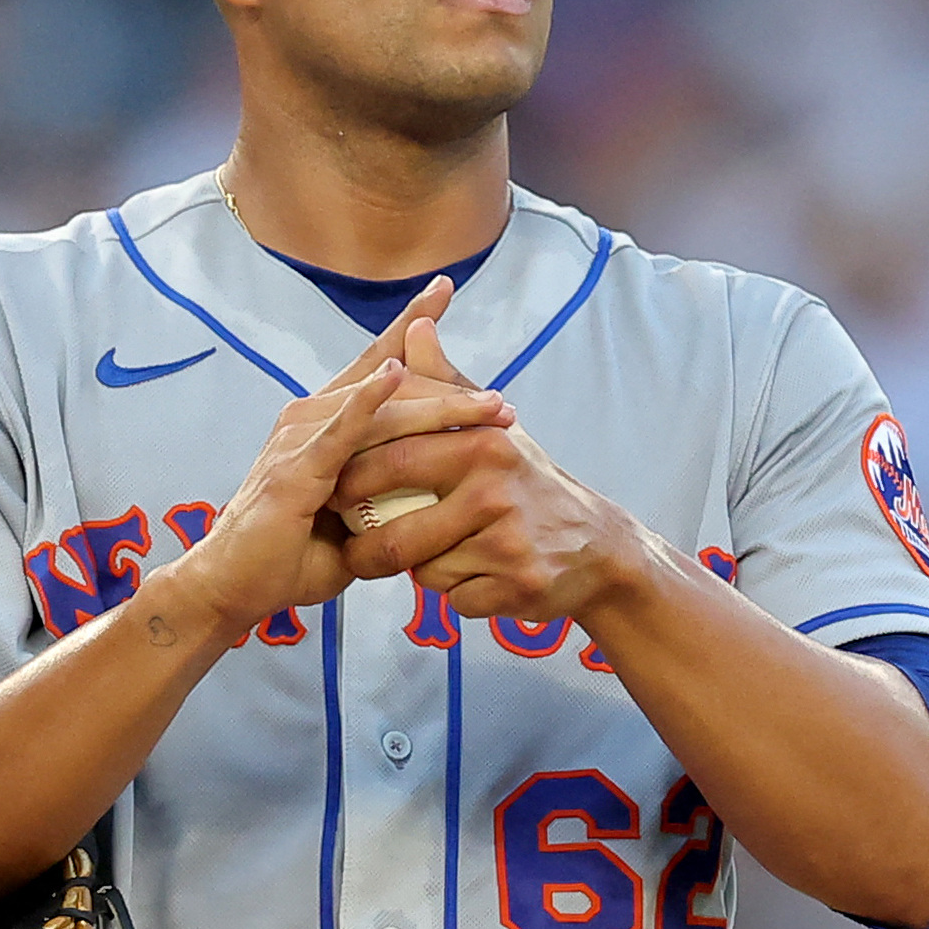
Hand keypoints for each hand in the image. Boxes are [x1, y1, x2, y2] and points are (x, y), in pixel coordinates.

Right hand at [156, 284, 514, 632]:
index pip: (375, 364)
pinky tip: (396, 377)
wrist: (233, 587)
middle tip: (502, 397)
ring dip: (435, 402)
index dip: (409, 325)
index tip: (444, 289)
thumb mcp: (355, 518)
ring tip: (487, 406)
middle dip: (450, 385)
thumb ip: (386, 492)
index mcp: (324, 423)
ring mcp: (299, 438)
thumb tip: (435, 489)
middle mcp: (309, 417)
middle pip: (389, 382)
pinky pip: (340, 430)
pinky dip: (368, 401)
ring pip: (380, 407)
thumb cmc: (290, 556)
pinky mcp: (295, 466)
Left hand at [330, 306, 637, 620]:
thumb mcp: (491, 425)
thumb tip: (416, 328)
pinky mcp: (518, 587)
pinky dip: (456, 595)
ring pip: (423, 572)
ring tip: (432, 557)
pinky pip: (455, 600)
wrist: (596, 546)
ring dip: (417, 572)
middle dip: (365, 546)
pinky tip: (476, 578)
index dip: (352, 480)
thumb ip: (445, 382)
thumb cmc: (528, 480)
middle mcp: (495, 490)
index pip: (392, 461)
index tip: (332, 491)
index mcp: (480, 444)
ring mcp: (508, 543)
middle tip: (353, 547)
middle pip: (397, 532)